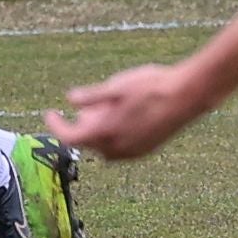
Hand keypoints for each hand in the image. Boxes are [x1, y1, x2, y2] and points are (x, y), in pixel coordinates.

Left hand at [44, 62, 207, 160]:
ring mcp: (133, 152)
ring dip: (98, 131)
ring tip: (103, 110)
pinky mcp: (146, 150)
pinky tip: (122, 117)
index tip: (50, 113)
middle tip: (83, 108)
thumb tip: (70, 99)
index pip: (70, 137)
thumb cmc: (151, 86)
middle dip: (81, 125)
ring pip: (105, 147)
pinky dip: (114, 135)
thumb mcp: (116, 86)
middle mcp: (117, 148)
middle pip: (88, 142)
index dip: (56, 125)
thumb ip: (91, 96)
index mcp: (105, 132)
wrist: (187, 96)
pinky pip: (121, 148)